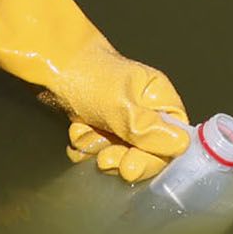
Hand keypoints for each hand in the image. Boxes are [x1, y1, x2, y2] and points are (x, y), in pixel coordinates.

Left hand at [49, 55, 191, 182]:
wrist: (51, 65)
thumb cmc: (90, 77)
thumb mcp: (121, 105)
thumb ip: (148, 129)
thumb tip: (181, 145)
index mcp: (159, 99)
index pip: (171, 140)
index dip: (154, 158)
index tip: (130, 168)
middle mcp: (144, 111)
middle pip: (144, 152)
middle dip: (120, 156)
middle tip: (104, 159)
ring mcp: (120, 119)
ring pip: (117, 152)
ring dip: (97, 147)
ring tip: (83, 130)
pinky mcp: (98, 126)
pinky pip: (96, 150)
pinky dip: (84, 145)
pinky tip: (76, 130)